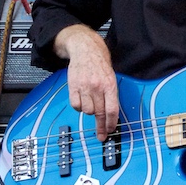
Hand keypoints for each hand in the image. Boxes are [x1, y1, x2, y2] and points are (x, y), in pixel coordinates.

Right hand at [53, 24, 119, 140]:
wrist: (86, 50)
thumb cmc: (100, 65)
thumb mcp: (111, 78)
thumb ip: (111, 95)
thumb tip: (111, 116)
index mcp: (110, 85)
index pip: (112, 109)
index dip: (111, 123)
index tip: (110, 131)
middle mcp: (98, 87)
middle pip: (99, 113)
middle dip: (101, 127)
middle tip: (101, 135)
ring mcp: (85, 87)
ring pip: (87, 111)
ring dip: (89, 111)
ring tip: (91, 103)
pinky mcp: (73, 86)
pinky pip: (76, 105)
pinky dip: (79, 107)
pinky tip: (82, 101)